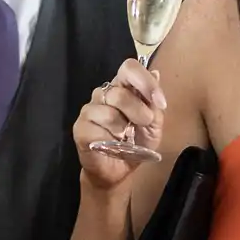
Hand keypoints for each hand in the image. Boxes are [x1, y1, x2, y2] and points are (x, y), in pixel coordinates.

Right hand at [72, 58, 166, 190]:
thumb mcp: (154, 125)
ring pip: (108, 112)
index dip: (145, 81)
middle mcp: (103, 94)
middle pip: (119, 92)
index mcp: (122, 88)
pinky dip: (110, 140)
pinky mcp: (80, 128)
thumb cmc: (136, 144)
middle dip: (138, 111)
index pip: (129, 68)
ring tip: (125, 138)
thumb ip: (154, 103)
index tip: (159, 102)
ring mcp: (89, 110)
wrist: (119, 171)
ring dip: (123, 129)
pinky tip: (112, 145)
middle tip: (145, 124)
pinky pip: (96, 129)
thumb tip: (156, 73)